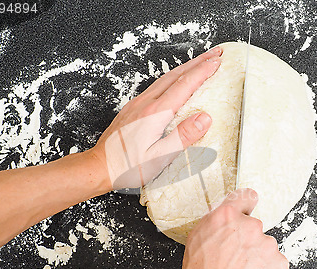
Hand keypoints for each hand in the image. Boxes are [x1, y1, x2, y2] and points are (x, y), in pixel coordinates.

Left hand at [87, 47, 222, 191]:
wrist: (99, 167)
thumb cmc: (128, 166)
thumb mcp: (160, 157)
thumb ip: (184, 136)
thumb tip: (205, 118)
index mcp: (155, 113)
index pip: (184, 85)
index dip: (203, 71)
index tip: (217, 62)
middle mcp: (145, 104)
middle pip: (176, 75)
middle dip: (198, 62)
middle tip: (215, 53)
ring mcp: (137, 104)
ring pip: (165, 78)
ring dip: (185, 67)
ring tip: (200, 62)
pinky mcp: (133, 108)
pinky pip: (156, 85)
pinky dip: (172, 77)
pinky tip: (176, 80)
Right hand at [167, 188, 288, 268]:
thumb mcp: (196, 241)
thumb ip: (215, 223)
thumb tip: (226, 218)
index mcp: (226, 216)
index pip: (245, 196)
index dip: (246, 204)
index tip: (249, 207)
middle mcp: (250, 226)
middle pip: (254, 227)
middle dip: (247, 240)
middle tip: (234, 259)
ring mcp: (267, 244)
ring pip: (265, 246)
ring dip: (257, 257)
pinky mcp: (280, 263)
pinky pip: (275, 263)